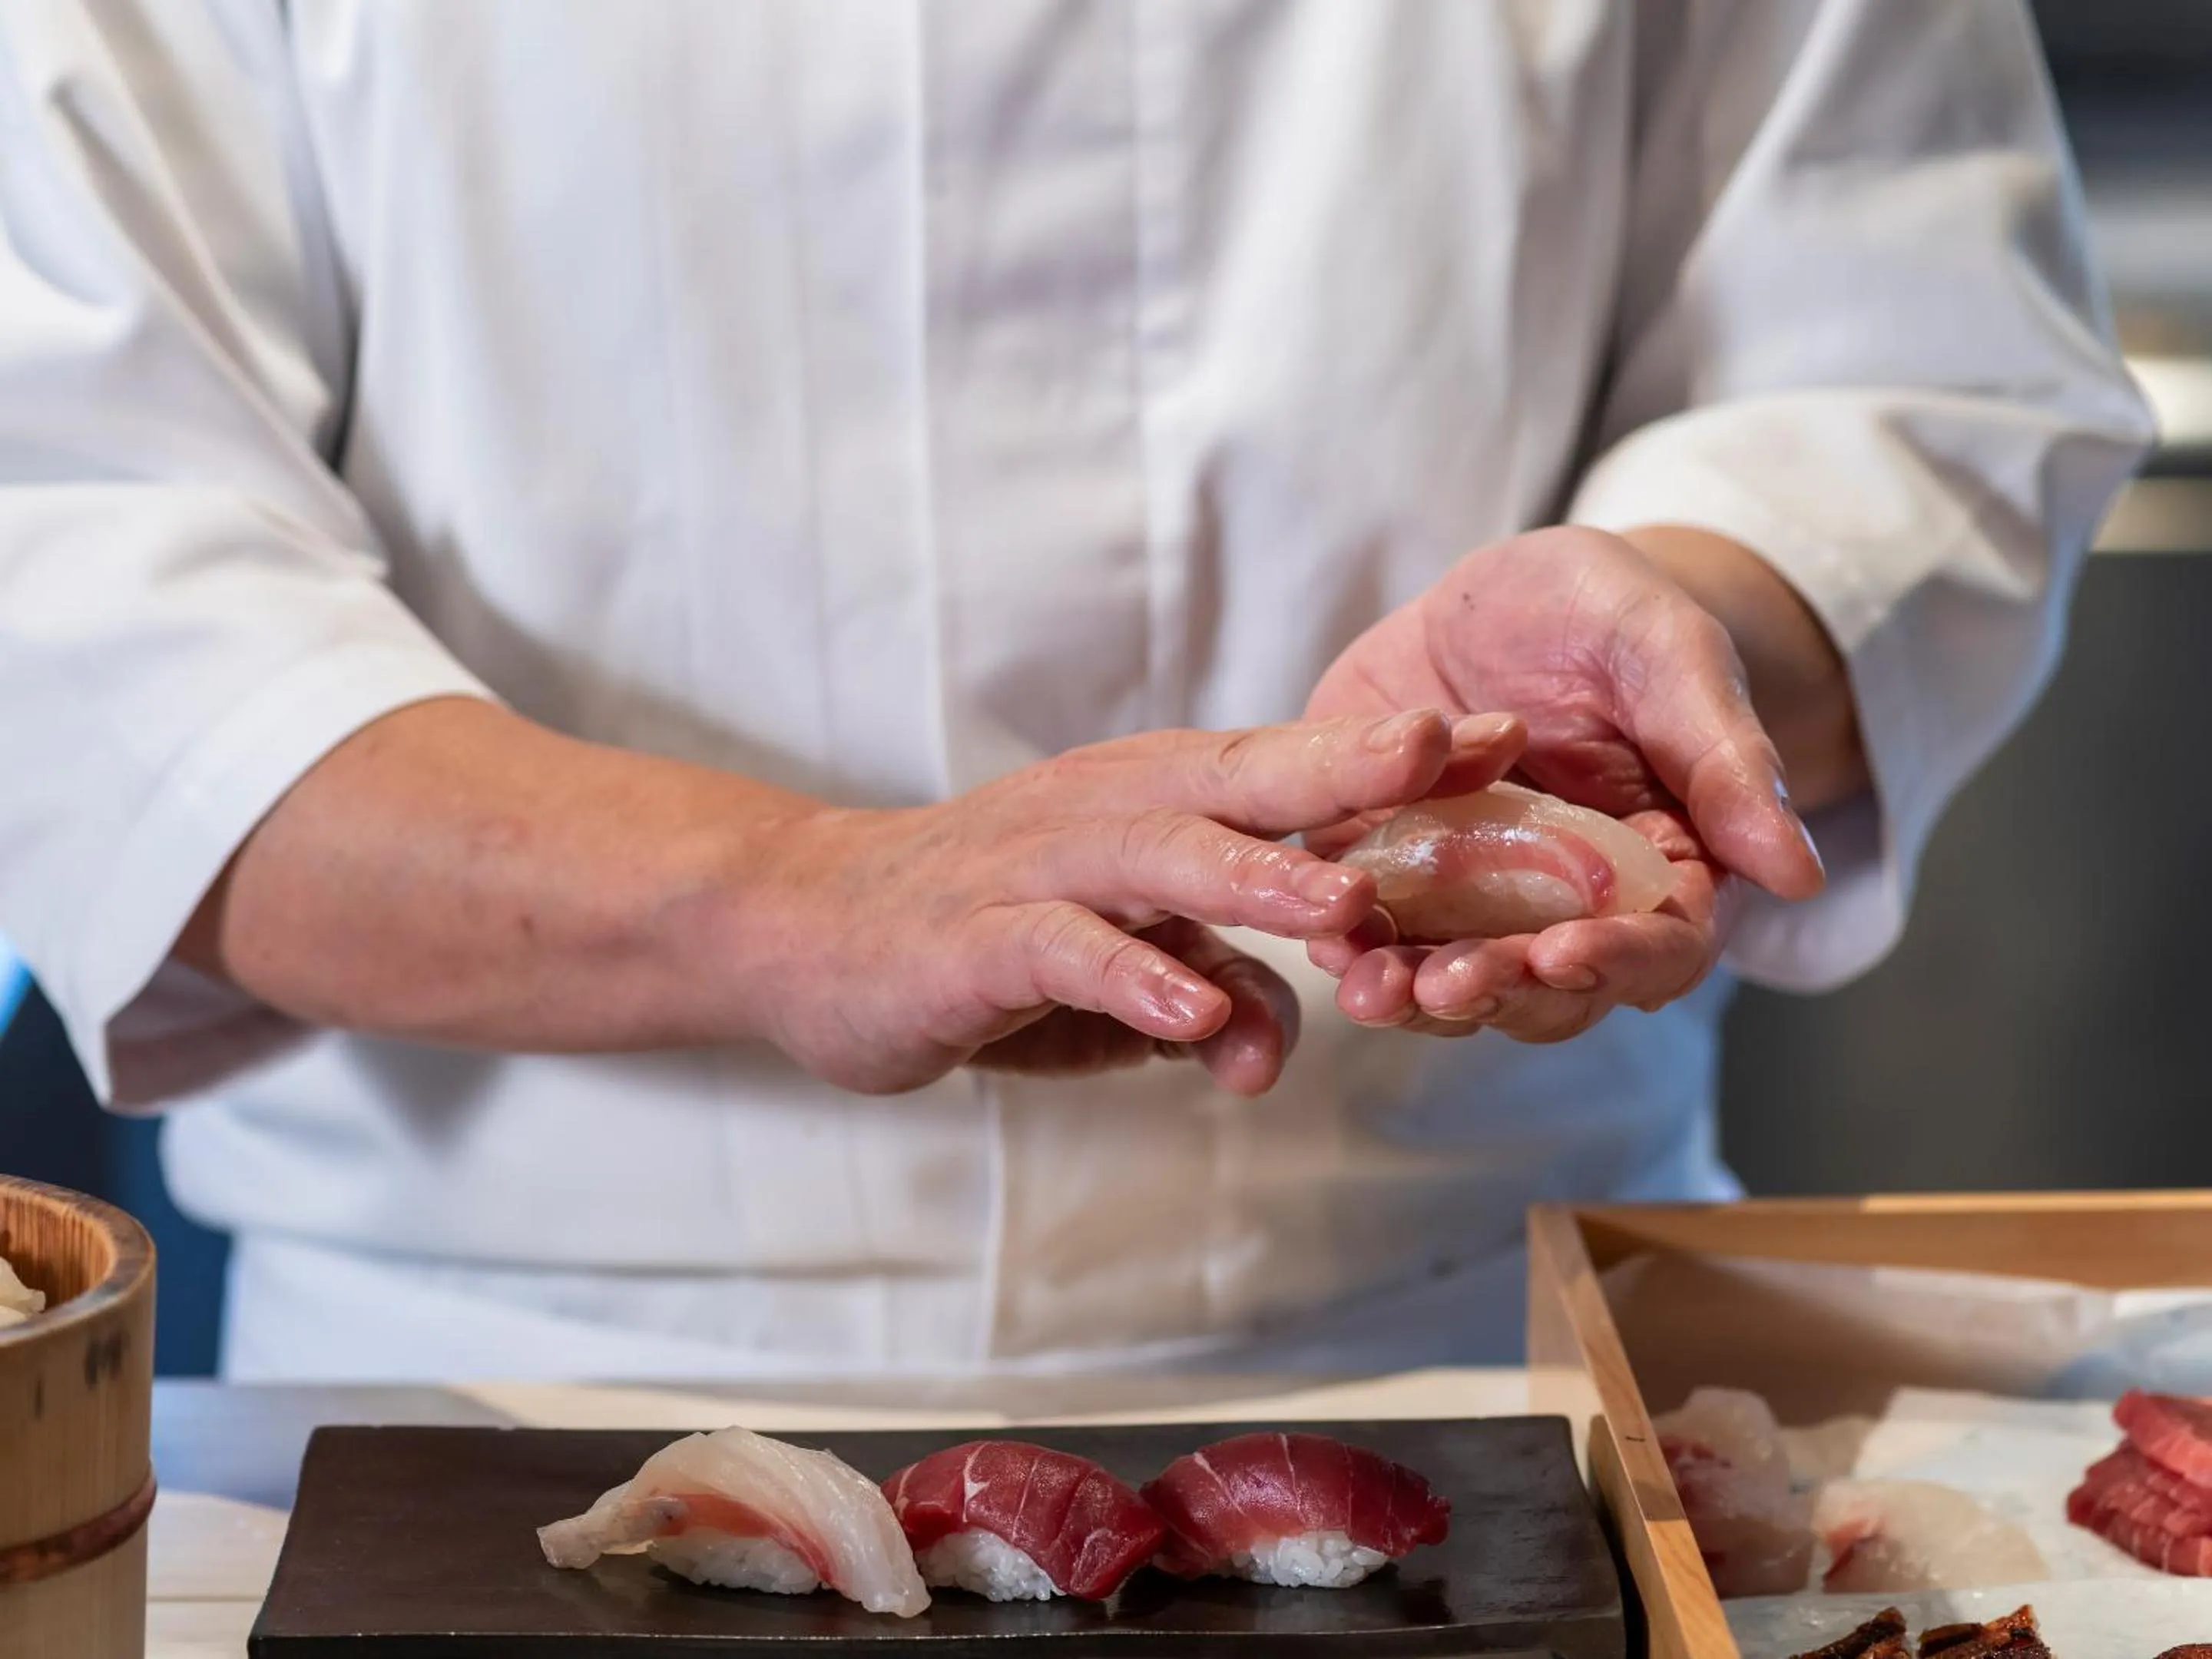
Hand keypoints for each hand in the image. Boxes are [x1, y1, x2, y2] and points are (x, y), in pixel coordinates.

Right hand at [738, 711, 1524, 1092]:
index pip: (1291, 774)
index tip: (1507, 742)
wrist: (814, 926)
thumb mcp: (1123, 975)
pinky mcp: (977, 936)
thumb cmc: (989, 937)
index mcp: (1159, 804)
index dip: (1395, 761)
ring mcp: (1041, 866)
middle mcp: (1111, 812)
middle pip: (1244, 781)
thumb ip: (1211, 996)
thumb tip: (1272, 1048)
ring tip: (1343, 911)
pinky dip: (1132, 973)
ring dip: (1256, 880)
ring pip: (1163, 856)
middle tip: (1456, 753)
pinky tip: (1192, 1005)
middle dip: (1351, 769)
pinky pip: (1065, 950)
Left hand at [1304, 525, 1836, 1041]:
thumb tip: (1797, 872)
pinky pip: (1367, 929)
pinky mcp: (1386, 873)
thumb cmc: (1609, 617)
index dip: (1618, 961)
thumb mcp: (1667, 653)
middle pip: (1545, 988)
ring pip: (1450, 981)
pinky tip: (1319, 941)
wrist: (1500, 595)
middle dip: (1496, 993)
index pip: (1659, 948)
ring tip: (1367, 986)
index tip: (1565, 955)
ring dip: (1411, 996)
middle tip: (1444, 985)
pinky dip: (1343, 944)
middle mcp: (1563, 908)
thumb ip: (1723, 757)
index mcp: (1661, 869)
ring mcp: (1470, 901)